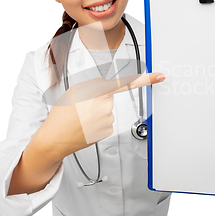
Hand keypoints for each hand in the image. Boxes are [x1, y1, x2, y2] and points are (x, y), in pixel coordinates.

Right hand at [39, 72, 165, 158]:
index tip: (159, 76)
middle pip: (109, 97)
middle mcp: (106, 106)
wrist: (55, 138)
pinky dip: (97, 122)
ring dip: (95, 112)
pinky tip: (85, 125)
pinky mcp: (108, 131)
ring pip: (107, 110)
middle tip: (81, 106)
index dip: (146, 79)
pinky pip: (106, 122)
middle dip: (98, 99)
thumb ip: (94, 84)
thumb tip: (105, 87)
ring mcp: (108, 120)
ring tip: (80, 117)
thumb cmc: (62, 114)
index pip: (126, 82)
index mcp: (98, 92)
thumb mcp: (75, 90)